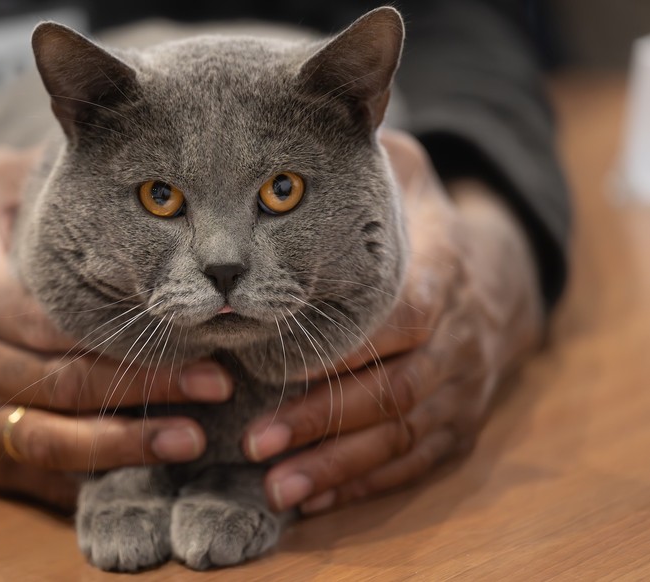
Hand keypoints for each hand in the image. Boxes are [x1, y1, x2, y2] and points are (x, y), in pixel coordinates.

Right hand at [0, 147, 231, 507]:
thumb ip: (34, 174)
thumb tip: (107, 146)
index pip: (54, 326)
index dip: (121, 338)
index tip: (192, 337)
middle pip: (64, 385)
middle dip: (144, 390)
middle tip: (217, 388)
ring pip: (50, 443)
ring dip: (122, 449)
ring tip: (192, 442)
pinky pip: (37, 478)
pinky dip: (90, 481)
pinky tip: (146, 476)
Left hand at [242, 130, 544, 512]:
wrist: (502, 280)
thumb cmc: (432, 231)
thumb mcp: (414, 185)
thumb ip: (377, 168)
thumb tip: (311, 133)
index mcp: (443, 278)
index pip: (403, 319)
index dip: (348, 352)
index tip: (283, 371)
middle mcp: (458, 341)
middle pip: (392, 390)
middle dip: (322, 422)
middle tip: (257, 444)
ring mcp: (461, 391)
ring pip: (400, 437)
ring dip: (337, 467)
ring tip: (278, 489)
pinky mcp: (458, 426)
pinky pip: (414, 463)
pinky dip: (364, 483)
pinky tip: (314, 499)